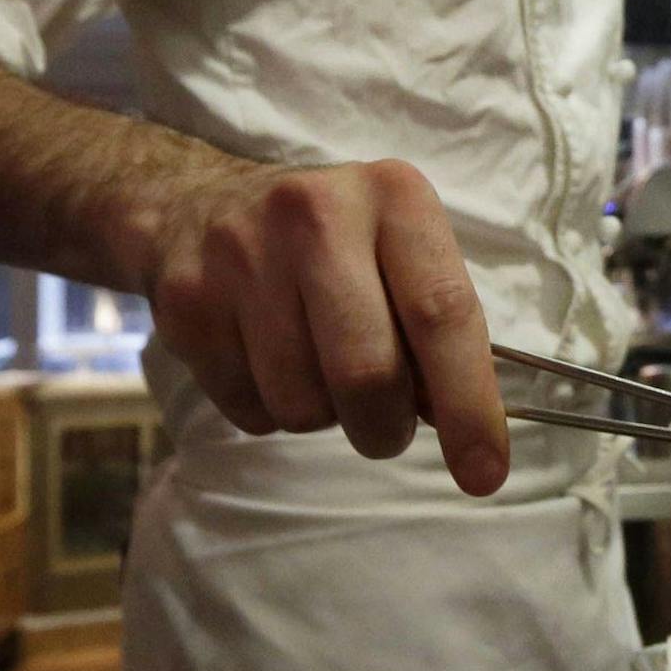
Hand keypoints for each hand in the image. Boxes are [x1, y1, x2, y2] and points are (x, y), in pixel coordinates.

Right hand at [144, 158, 509, 495]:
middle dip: (385, 427)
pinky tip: (267, 360)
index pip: (443, 315)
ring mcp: (242, 256)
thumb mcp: (400, 252)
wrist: (194, 204)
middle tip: (385, 426)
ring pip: (303, 403)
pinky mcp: (186, 302)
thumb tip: (463, 430)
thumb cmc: (332, 243)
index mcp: (394, 198)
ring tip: (318, 369)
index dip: (470, 406)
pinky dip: (271, 410)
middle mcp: (316, 215)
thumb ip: (438, 330)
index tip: (485, 473)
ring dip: (325, 416)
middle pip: (368, 373)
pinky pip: (249, 409)